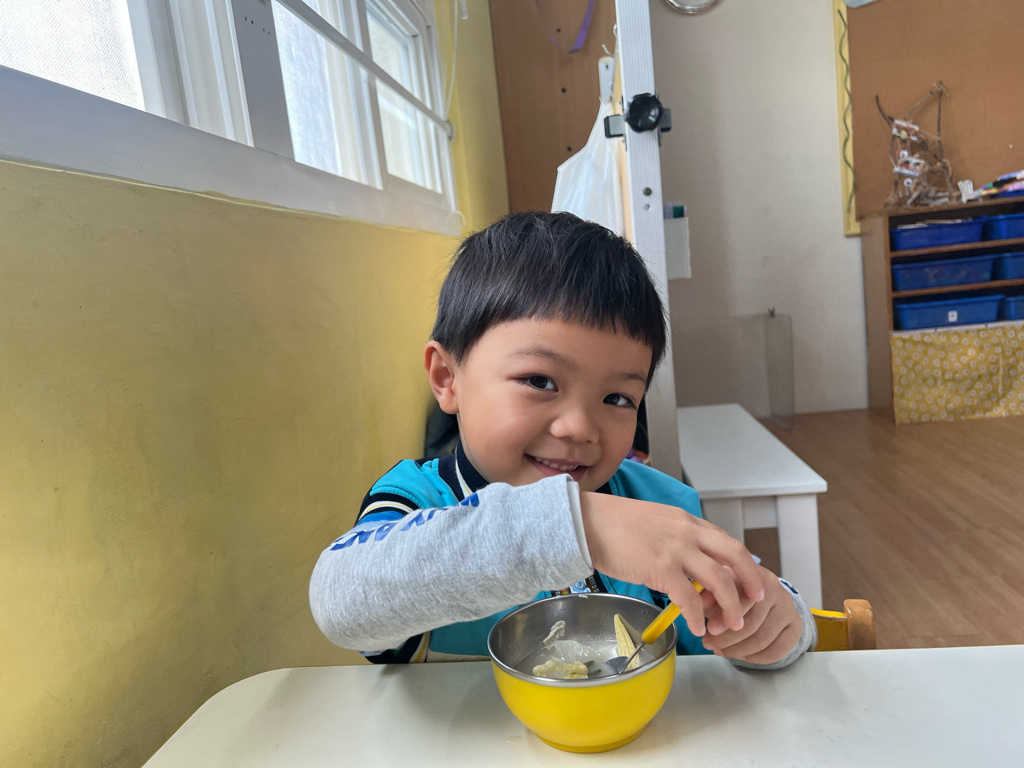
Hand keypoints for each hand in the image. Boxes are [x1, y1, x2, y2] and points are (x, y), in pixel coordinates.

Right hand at [578, 492, 764, 637]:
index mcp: (686, 520)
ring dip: (730, 605)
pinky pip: (689, 598)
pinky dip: (698, 616)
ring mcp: (676, 549)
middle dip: (751, 580)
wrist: (587, 521)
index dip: (741, 563)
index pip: (725, 541)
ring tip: (732, 624)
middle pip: (735, 554)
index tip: (748, 579)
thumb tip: (685, 563)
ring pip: (719, 578)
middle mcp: (687, 532)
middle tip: (757, 600)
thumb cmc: (613, 523)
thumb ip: (675, 537)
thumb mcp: (654, 522)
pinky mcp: (660, 567)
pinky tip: (698, 628)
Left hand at [700, 565, 801, 663]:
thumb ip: (709, 594)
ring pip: (763, 639)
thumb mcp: (719, 586)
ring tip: (720, 651)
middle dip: (727, 639)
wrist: (763, 591)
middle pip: (752, 624)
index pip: (742, 600)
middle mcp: (776, 589)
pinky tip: (743, 656)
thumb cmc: (734, 589)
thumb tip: (699, 604)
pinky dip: (758, 658)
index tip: (709, 630)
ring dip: (738, 650)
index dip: (724, 618)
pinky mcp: (796, 626)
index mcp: (755, 575)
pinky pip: (779, 650)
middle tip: (709, 644)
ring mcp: (788, 608)